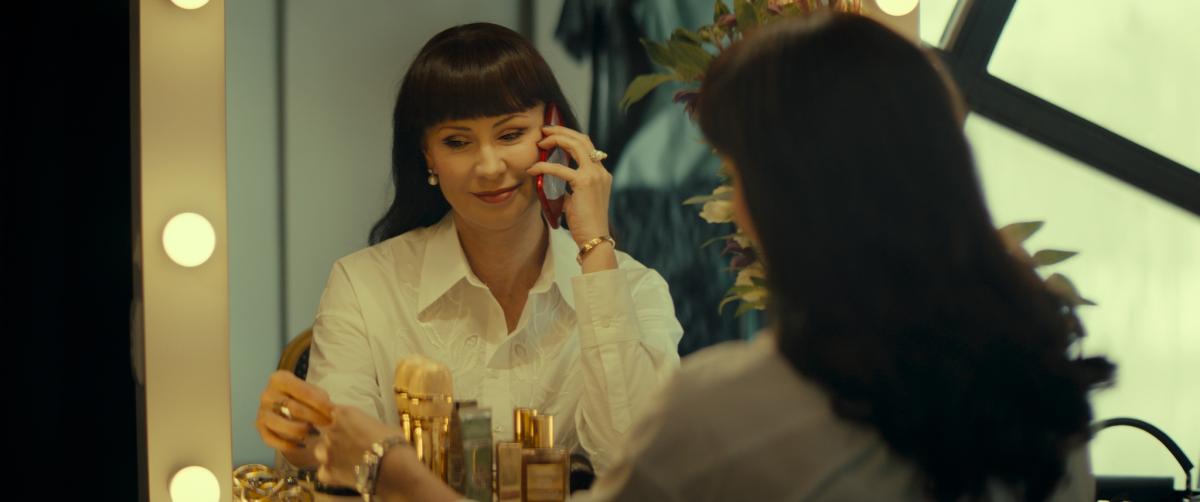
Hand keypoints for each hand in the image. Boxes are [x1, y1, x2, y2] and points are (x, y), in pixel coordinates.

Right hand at [254, 370, 333, 454]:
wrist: (284, 403)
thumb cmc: (302, 395)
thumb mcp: (312, 391)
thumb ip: (320, 398)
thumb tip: (332, 412)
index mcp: (280, 379)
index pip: (303, 392)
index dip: (321, 403)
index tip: (333, 412)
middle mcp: (267, 394)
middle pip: (294, 408)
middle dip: (315, 418)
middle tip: (329, 424)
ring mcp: (261, 411)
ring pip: (282, 425)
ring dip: (301, 431)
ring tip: (315, 433)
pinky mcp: (259, 427)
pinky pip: (272, 439)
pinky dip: (288, 445)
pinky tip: (302, 445)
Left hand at [314, 406, 413, 487]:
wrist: (393, 466)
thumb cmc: (393, 442)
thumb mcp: (381, 425)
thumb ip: (366, 425)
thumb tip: (368, 432)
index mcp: (344, 414)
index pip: (331, 411)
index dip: (338, 419)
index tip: (345, 425)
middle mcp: (331, 430)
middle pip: (326, 432)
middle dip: (336, 438)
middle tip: (351, 446)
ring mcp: (326, 452)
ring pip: (320, 451)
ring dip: (329, 454)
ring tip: (344, 461)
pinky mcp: (327, 472)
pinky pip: (323, 472)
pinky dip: (331, 474)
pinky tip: (342, 475)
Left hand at [528, 125, 611, 245]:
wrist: (595, 238)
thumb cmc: (585, 224)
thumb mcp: (577, 201)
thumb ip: (569, 189)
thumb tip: (552, 184)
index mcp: (601, 174)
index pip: (587, 146)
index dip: (570, 136)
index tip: (553, 134)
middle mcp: (600, 171)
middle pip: (583, 139)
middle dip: (562, 131)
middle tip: (544, 130)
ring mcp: (594, 175)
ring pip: (576, 145)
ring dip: (556, 139)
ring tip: (540, 142)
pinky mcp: (584, 183)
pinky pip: (560, 169)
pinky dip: (544, 166)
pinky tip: (533, 169)